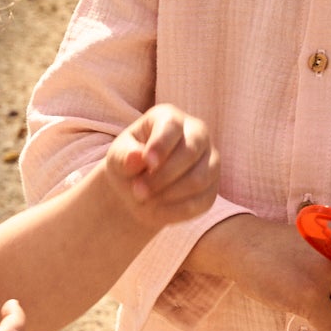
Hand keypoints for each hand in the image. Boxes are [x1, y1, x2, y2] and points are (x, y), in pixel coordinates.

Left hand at [104, 103, 219, 225]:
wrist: (139, 188)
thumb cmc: (128, 164)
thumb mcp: (118, 157)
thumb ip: (124, 156)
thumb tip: (136, 157)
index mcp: (170, 118)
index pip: (172, 126)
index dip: (161, 145)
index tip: (147, 163)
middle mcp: (197, 134)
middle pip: (190, 152)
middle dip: (163, 175)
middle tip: (137, 191)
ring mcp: (210, 161)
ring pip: (199, 179)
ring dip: (169, 195)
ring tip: (144, 201)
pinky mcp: (212, 189)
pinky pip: (200, 202)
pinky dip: (176, 211)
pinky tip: (156, 212)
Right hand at [186, 214, 330, 330]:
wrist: (247, 245)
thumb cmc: (289, 251)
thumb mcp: (327, 247)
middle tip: (321, 290)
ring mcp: (327, 276)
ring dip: (330, 311)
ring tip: (307, 292)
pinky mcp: (309, 295)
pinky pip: (328, 324)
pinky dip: (314, 320)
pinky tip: (297, 301)